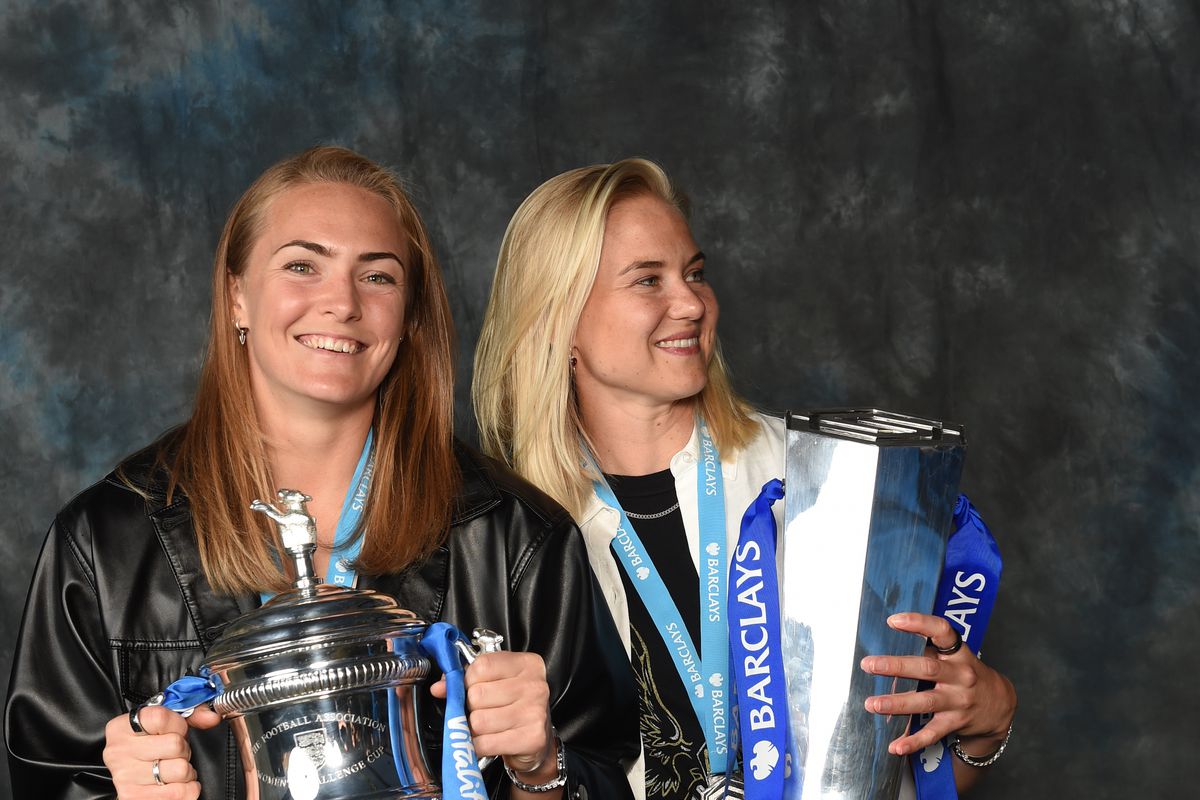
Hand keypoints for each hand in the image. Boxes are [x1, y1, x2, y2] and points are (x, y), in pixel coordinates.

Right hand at [103, 703, 220, 797]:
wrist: (130, 772)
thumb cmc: (150, 744)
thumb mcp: (166, 722)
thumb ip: (193, 714)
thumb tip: (211, 717)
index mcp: (121, 728)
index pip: (160, 718)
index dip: (178, 724)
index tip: (176, 730)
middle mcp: (118, 752)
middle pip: (175, 745)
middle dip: (184, 749)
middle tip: (175, 753)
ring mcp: (124, 778)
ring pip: (180, 770)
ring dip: (186, 771)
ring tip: (175, 768)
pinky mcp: (134, 798)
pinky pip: (179, 794)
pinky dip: (187, 789)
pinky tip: (177, 783)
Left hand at [430, 651, 555, 780]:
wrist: (536, 741)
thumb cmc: (513, 706)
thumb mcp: (494, 683)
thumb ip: (466, 679)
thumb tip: (439, 687)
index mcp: (526, 664)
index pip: (482, 666)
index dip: (467, 680)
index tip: (471, 688)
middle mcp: (534, 686)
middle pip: (477, 694)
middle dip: (471, 707)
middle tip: (482, 711)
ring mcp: (534, 712)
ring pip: (478, 721)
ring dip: (475, 729)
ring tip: (487, 727)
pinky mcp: (532, 738)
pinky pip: (485, 743)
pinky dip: (479, 746)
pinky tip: (489, 741)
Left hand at [860, 613, 1016, 756]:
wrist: (1000, 705)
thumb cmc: (966, 673)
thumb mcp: (956, 655)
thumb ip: (930, 647)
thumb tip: (889, 634)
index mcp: (959, 653)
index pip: (942, 632)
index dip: (919, 623)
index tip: (893, 621)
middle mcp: (960, 676)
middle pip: (927, 669)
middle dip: (896, 667)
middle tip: (868, 664)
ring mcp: (958, 701)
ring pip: (925, 702)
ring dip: (897, 703)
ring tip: (872, 704)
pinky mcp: (955, 723)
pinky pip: (932, 733)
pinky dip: (913, 741)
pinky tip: (895, 746)